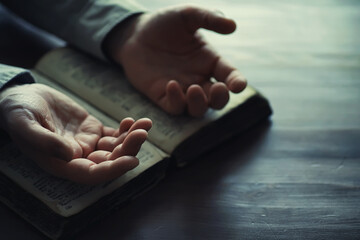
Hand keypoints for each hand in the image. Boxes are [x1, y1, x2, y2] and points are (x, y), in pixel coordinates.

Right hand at [0, 84, 151, 183]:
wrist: (23, 97)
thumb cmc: (18, 113)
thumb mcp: (24, 124)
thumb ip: (45, 142)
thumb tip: (72, 155)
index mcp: (62, 164)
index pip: (91, 174)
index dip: (112, 170)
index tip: (132, 160)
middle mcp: (78, 157)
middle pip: (110, 161)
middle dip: (129, 149)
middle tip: (142, 133)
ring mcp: (87, 143)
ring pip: (116, 147)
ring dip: (132, 138)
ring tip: (145, 123)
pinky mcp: (92, 129)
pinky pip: (113, 134)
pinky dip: (126, 130)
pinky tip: (133, 121)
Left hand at [105, 5, 246, 116]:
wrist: (134, 34)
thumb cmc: (163, 24)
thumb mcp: (187, 15)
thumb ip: (208, 18)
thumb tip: (232, 25)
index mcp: (209, 61)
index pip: (229, 76)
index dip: (237, 82)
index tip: (238, 85)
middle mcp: (199, 79)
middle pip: (217, 100)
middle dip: (221, 98)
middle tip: (218, 89)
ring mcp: (182, 90)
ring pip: (197, 109)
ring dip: (200, 104)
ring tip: (193, 88)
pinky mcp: (163, 97)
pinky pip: (174, 107)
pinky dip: (176, 101)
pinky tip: (171, 84)